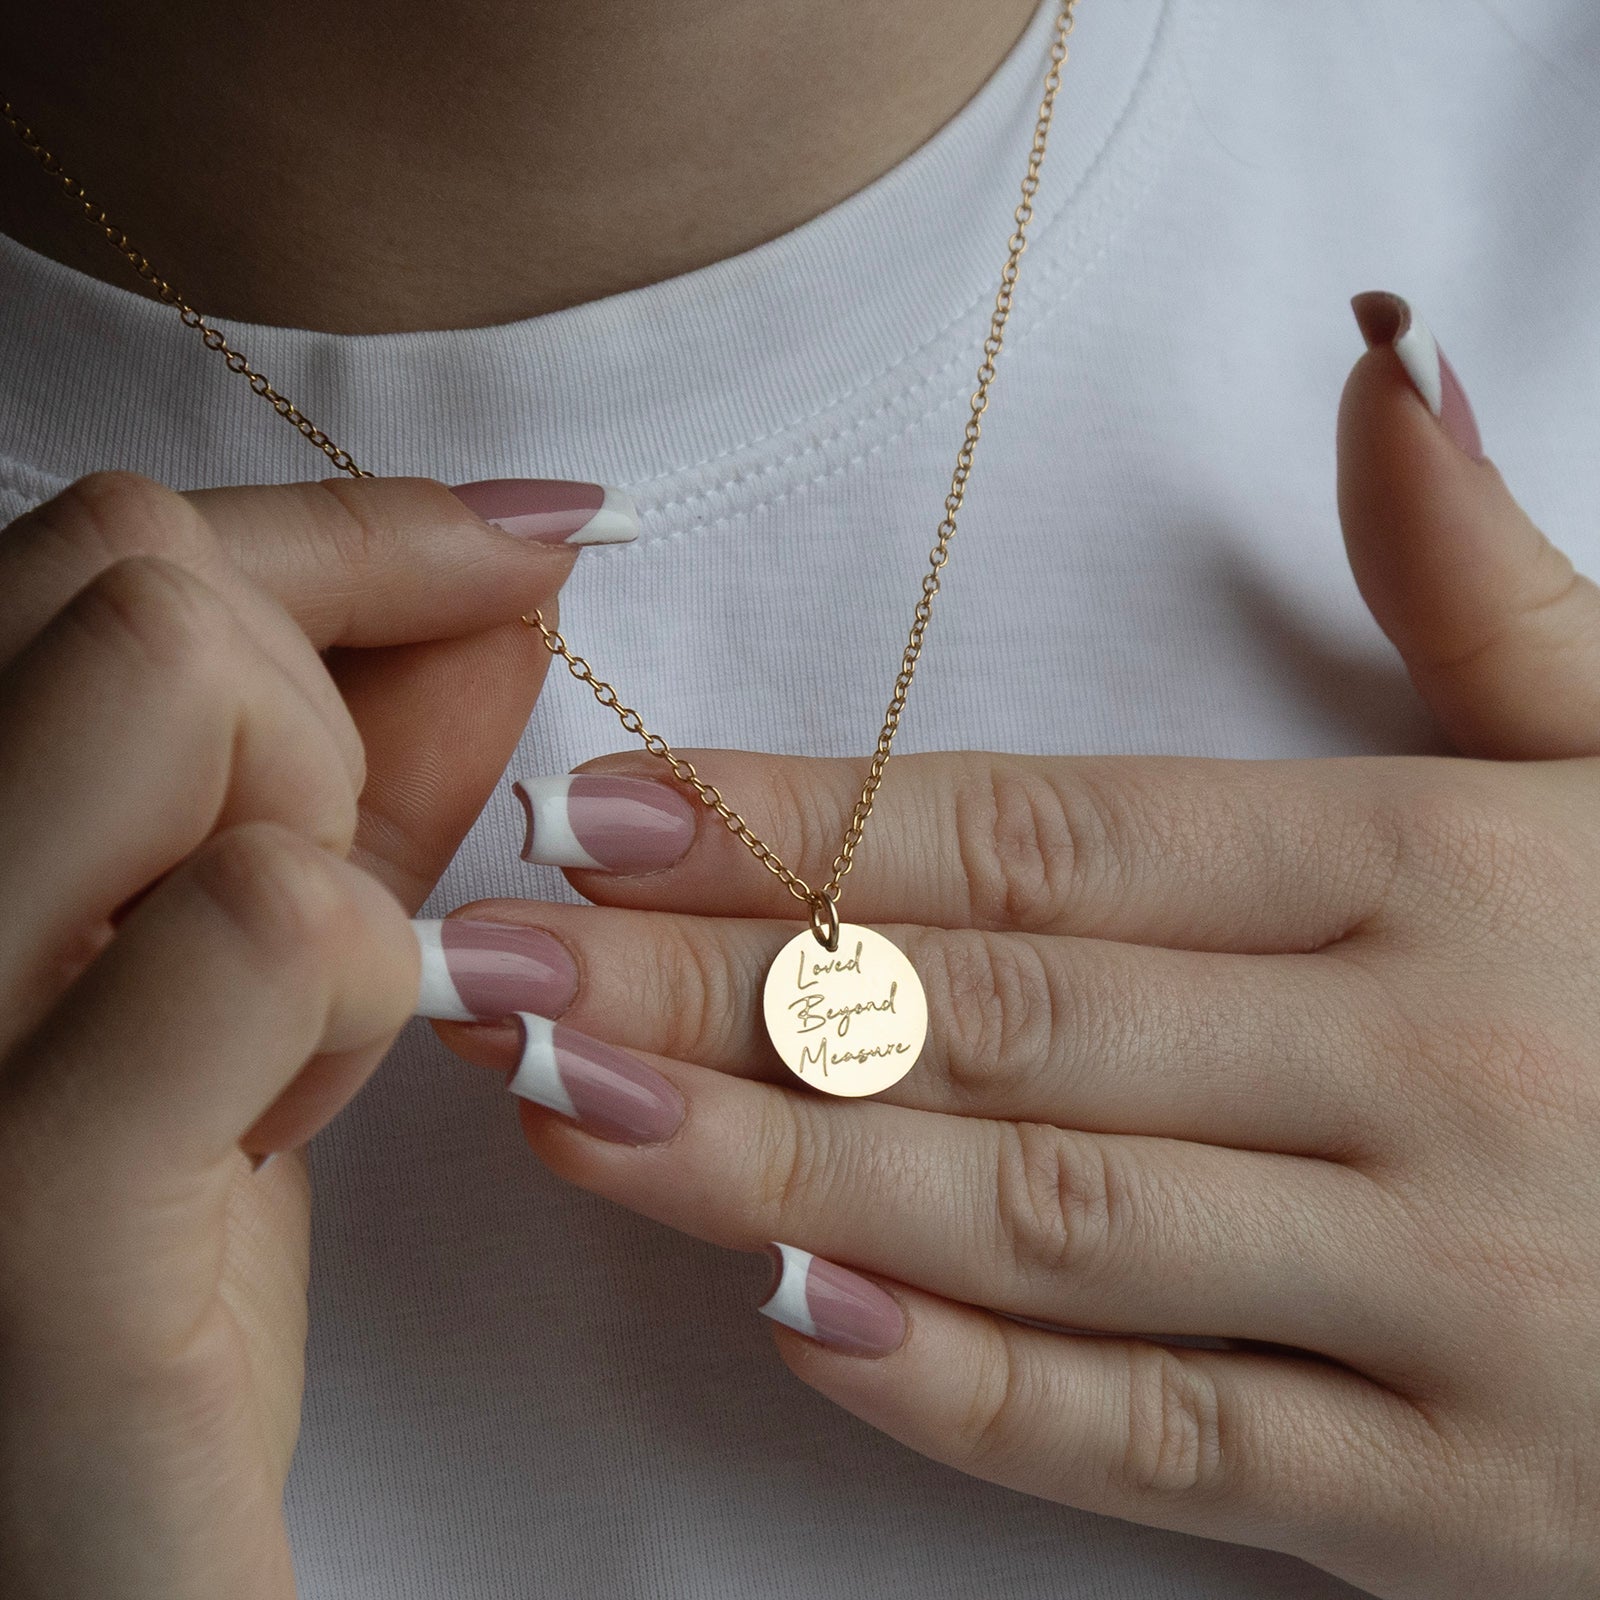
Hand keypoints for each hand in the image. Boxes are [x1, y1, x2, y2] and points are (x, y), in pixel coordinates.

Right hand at [0, 472, 594, 1598]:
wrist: (74, 1568)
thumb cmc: (145, 1280)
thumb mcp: (248, 984)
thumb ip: (353, 779)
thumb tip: (490, 597)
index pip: (110, 546)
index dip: (362, 528)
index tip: (536, 535)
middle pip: (135, 580)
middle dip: (313, 706)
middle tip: (329, 890)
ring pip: (174, 687)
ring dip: (322, 837)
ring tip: (296, 1028)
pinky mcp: (27, 1237)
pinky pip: (262, 920)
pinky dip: (352, 984)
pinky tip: (295, 1119)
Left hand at [437, 296, 1599, 1598]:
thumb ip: (1489, 592)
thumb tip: (1384, 375)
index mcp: (1434, 873)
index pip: (1048, 836)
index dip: (811, 825)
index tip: (612, 814)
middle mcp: (1418, 1072)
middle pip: (994, 1017)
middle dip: (718, 989)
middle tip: (502, 968)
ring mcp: (1439, 1298)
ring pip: (1042, 1224)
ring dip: (778, 1172)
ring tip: (570, 1111)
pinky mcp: (1452, 1497)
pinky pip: (1171, 1445)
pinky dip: (971, 1392)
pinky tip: (794, 1316)